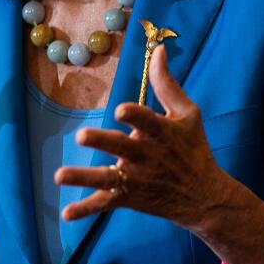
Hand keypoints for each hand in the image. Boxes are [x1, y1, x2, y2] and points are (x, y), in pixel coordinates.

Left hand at [55, 46, 242, 231]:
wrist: (203, 197)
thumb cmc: (193, 148)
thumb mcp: (188, 114)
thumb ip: (167, 84)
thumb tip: (159, 50)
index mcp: (162, 133)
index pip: (147, 122)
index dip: (135, 117)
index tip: (121, 110)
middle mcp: (148, 157)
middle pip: (122, 148)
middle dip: (102, 142)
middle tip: (81, 136)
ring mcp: (137, 179)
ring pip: (107, 178)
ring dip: (84, 178)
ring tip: (60, 176)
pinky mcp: (129, 196)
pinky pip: (105, 203)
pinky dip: (86, 210)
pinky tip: (66, 213)